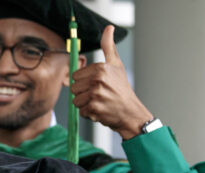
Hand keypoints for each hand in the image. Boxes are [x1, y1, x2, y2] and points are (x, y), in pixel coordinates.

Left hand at [71, 25, 152, 139]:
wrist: (130, 111)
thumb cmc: (121, 87)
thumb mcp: (116, 64)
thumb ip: (108, 46)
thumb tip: (108, 28)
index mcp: (100, 68)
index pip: (75, 76)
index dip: (85, 81)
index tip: (98, 83)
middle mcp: (97, 80)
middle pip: (73, 88)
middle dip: (83, 93)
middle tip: (99, 93)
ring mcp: (95, 95)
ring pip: (75, 100)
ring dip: (85, 103)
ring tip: (99, 101)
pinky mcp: (94, 108)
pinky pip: (81, 111)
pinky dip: (88, 113)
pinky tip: (100, 109)